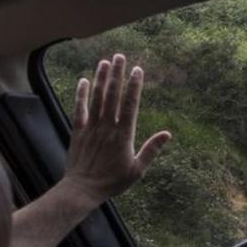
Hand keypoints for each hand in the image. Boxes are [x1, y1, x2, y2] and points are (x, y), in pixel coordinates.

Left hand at [62, 54, 171, 207]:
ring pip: (97, 98)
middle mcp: (107, 127)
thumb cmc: (112, 182)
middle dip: (117, 75)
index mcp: (123, 136)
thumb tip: (168, 134)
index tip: (138, 70)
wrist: (82, 190)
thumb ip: (151, 150)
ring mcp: (91, 127)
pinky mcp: (78, 131)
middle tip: (120, 56)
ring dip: (101, 79)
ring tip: (105, 62)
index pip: (130, 105)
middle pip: (113, 96)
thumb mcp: (137, 170)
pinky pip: (80, 109)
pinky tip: (84, 80)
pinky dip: (81, 94)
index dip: (134, 86)